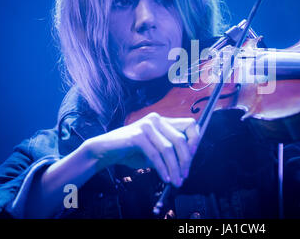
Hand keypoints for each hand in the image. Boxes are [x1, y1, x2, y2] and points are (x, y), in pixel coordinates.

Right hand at [85, 112, 199, 186]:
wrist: (105, 151)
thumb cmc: (131, 151)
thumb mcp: (154, 149)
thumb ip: (170, 150)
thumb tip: (188, 161)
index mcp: (162, 120)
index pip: (189, 124)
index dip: (195, 140)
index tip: (193, 157)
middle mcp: (156, 119)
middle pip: (181, 139)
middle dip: (185, 160)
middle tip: (185, 176)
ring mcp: (146, 126)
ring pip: (169, 149)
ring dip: (174, 168)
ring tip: (176, 181)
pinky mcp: (137, 135)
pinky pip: (155, 154)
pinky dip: (162, 168)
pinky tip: (165, 178)